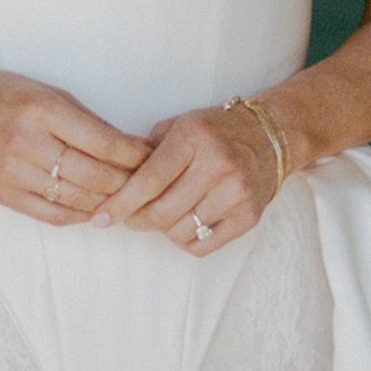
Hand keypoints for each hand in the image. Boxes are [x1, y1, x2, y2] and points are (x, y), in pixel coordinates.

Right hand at [0, 69, 153, 224]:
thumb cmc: (2, 95)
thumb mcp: (47, 93)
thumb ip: (87, 121)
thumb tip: (132, 146)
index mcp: (41, 111)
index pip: (102, 142)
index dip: (133, 155)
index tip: (152, 158)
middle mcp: (26, 143)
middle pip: (94, 176)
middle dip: (128, 182)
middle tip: (147, 183)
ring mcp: (13, 172)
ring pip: (77, 200)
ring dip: (107, 202)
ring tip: (126, 198)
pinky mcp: (3, 195)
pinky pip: (52, 215)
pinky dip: (80, 215)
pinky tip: (94, 208)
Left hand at [96, 104, 280, 254]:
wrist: (271, 136)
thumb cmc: (215, 131)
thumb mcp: (179, 126)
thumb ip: (146, 152)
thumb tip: (112, 186)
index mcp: (194, 137)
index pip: (149, 180)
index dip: (120, 203)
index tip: (100, 218)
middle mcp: (219, 165)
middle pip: (162, 212)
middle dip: (138, 220)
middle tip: (132, 216)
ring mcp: (238, 192)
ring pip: (180, 232)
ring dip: (163, 229)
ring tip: (166, 211)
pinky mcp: (250, 216)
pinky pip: (203, 245)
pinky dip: (186, 239)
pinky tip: (187, 221)